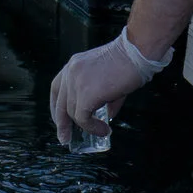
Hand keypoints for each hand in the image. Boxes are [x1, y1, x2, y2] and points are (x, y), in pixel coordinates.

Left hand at [50, 30, 154, 146]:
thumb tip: (106, 116)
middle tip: (65, 138)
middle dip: (62, 124)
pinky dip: (93, 128)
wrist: (135, 53)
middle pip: (60, 103)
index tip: (60, 120)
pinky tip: (104, 130)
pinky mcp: (85, 94)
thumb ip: (103, 97)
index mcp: (73, 65)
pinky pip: (83, 118)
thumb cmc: (128, 63)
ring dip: (86, 127)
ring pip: (73, 113)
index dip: (56, 106)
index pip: (56, 88)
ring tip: (101, 131)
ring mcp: (76, 82)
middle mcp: (70, 72)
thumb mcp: (108, 79)